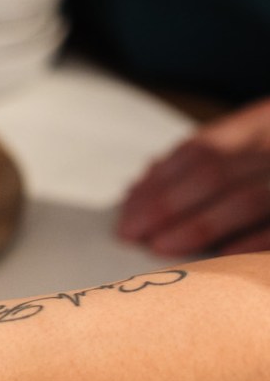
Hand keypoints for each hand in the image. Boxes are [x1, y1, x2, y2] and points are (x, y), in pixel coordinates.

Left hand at [119, 99, 269, 254]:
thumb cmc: (269, 160)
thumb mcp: (252, 140)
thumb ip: (202, 159)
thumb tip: (140, 188)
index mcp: (260, 124)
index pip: (199, 150)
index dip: (158, 182)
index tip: (125, 212)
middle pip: (214, 174)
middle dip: (166, 205)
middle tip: (130, 234)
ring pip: (246, 199)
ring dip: (199, 225)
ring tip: (160, 246)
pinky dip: (253, 241)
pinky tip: (222, 256)